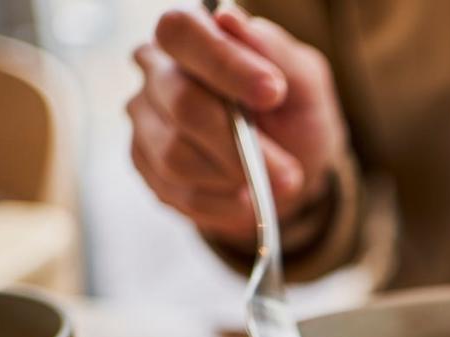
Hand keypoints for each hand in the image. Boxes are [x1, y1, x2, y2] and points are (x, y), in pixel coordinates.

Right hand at [128, 6, 345, 247]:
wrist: (289, 170)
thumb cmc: (293, 115)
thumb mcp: (304, 81)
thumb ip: (273, 50)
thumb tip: (229, 18)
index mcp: (191, 36)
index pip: (182, 32)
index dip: (224, 63)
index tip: (272, 92)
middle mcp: (156, 71)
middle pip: (181, 102)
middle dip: (240, 142)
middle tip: (288, 171)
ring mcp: (144, 120)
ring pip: (176, 155)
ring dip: (235, 177)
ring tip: (272, 181)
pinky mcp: (145, 165)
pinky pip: (178, 192)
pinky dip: (224, 204)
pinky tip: (248, 198)